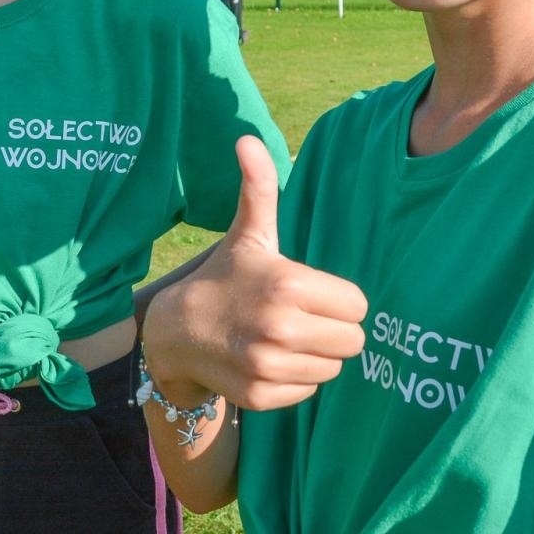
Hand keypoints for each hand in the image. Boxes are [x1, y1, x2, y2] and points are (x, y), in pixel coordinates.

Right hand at [143, 135, 367, 411]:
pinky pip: (308, 391)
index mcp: (288, 284)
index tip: (312, 294)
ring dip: (316, 355)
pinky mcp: (260, 395)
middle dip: (334, 330)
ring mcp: (268, 365)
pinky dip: (296, 380)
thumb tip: (247, 139)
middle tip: (304, 317)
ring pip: (333, 368)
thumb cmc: (225, 277)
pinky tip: (271, 360)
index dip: (339, 299)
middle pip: (354, 341)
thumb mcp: (247, 233)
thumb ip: (259, 188)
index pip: (358, 305)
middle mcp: (280, 328)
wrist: (176, 331)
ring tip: (285, 338)